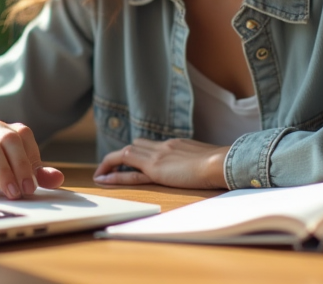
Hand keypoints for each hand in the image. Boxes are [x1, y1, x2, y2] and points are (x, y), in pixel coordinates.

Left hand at [93, 138, 229, 189]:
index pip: (151, 144)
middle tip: (110, 166)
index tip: (132, 160)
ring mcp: (158, 156)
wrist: (222, 162)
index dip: (139, 151)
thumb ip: (198, 160)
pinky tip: (102, 179)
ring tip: (101, 173)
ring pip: (126, 153)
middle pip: (136, 145)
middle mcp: (164, 146)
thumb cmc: (220, 163)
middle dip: (121, 155)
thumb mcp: (206, 158)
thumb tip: (204, 166)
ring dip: (111, 162)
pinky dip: (113, 173)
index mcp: (176, 143)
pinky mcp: (155, 169)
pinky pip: (128, 170)